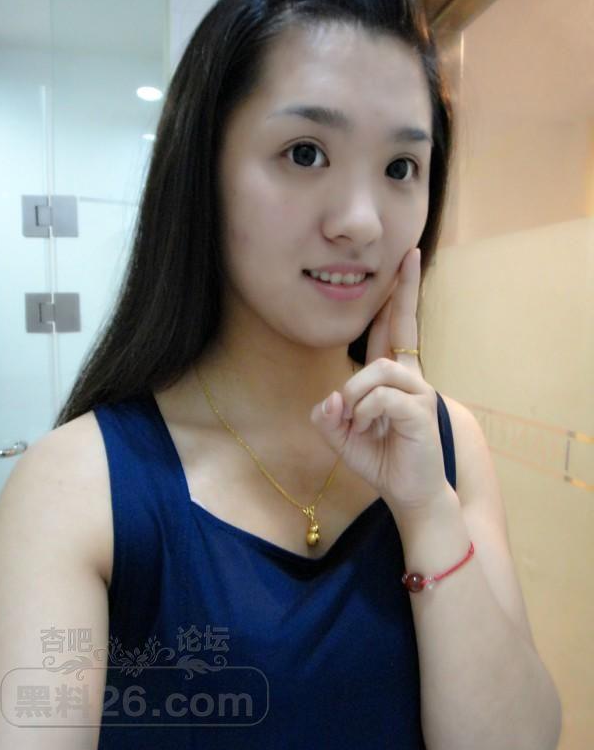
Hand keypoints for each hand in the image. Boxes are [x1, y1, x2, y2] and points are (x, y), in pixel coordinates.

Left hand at [310, 247, 451, 518]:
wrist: (411, 494)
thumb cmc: (383, 462)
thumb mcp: (344, 438)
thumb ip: (329, 417)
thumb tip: (329, 397)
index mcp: (393, 380)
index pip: (393, 330)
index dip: (397, 298)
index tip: (406, 260)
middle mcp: (410, 378)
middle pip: (404, 325)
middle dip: (404, 290)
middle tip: (409, 255)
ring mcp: (419, 391)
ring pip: (376, 369)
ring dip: (355, 396)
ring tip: (359, 424)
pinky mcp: (420, 410)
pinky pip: (380, 397)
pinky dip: (365, 414)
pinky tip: (369, 430)